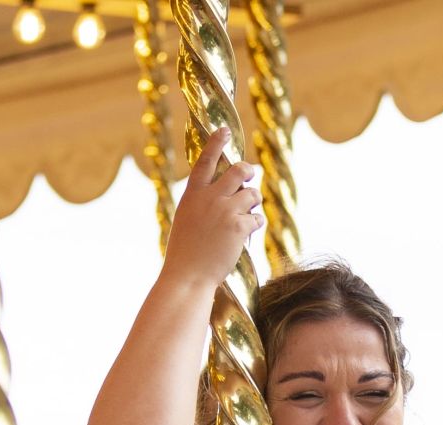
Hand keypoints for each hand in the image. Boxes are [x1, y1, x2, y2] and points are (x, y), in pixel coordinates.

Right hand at [162, 128, 262, 290]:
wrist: (187, 276)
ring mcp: (225, 210)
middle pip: (238, 170)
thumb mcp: (186, 220)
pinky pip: (257, 219)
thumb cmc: (184, 254)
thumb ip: (201, 204)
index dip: (216, 142)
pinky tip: (248, 235)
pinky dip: (255, 226)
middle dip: (248, 170)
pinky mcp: (239, 226)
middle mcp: (210, 197)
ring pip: (252, 194)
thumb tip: (224, 194)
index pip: (206, 160)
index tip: (224, 130)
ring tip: (247, 215)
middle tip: (250, 174)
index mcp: (192, 194)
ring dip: (253, 203)